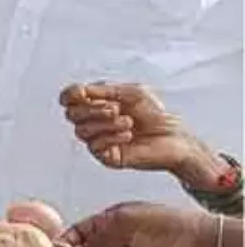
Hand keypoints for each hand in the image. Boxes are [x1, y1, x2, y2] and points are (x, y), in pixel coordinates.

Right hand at [58, 82, 209, 177]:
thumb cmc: (156, 115)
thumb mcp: (132, 93)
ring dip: (104, 124)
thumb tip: (81, 90)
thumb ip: (105, 90)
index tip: (83, 93)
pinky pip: (95, 146)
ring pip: (81, 131)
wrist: (175, 138)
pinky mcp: (106, 156)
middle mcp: (94, 122)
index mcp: (97, 104)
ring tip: (127, 122)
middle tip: (115, 109)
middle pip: (72, 114)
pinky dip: (111, 137)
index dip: (70, 95)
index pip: (69, 99)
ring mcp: (99, 139)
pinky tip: (128, 135)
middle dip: (91, 109)